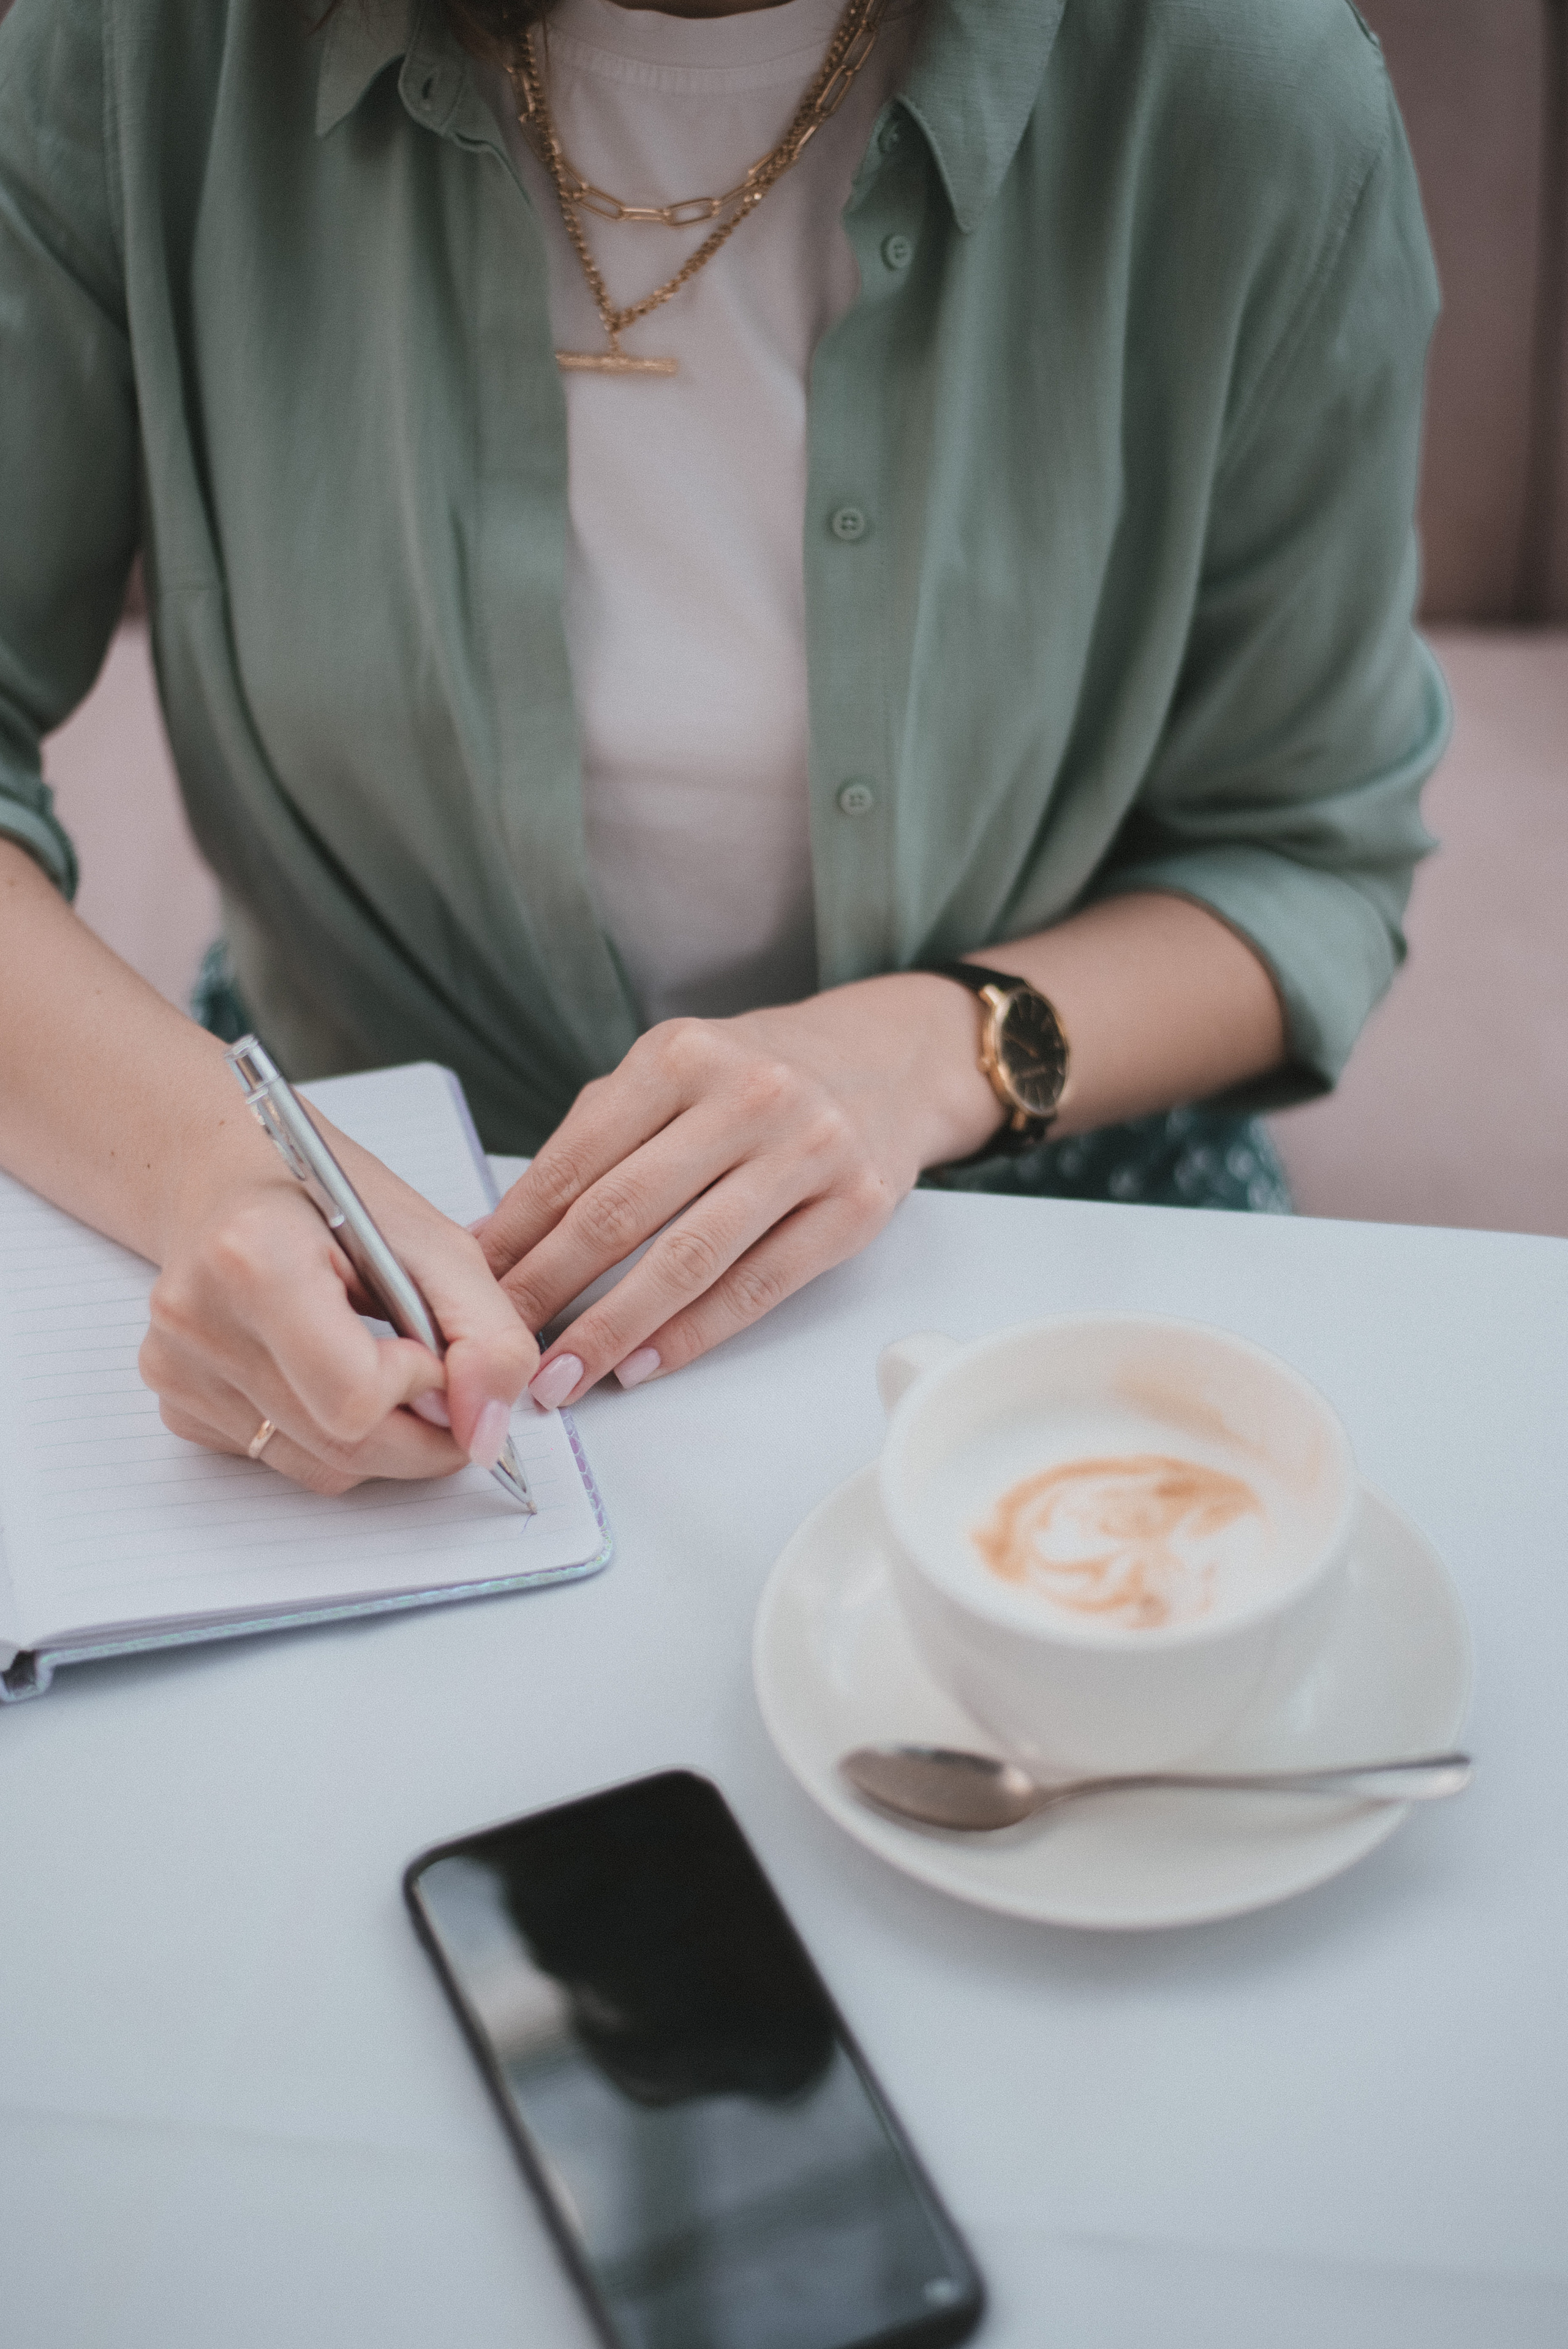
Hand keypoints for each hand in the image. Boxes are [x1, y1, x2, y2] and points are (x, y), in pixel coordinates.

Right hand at [140, 1119, 538, 1494]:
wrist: (228, 1178)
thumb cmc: (328, 1199)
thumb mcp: (434, 1242)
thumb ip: (485, 1335)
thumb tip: (486, 1434)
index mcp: (254, 1259)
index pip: (356, 1397)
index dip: (420, 1386)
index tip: (430, 1344)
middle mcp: (199, 1320)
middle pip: (343, 1447)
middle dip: (421, 1433)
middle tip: (445, 1386)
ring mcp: (176, 1370)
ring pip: (320, 1468)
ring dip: (381, 1438)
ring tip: (383, 1364)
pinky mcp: (176, 1403)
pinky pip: (282, 1461)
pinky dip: (328, 1434)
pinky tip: (325, 1372)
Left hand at [476, 974, 1002, 1407]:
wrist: (885, 1061)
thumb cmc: (753, 1079)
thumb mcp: (669, 1075)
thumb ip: (591, 1143)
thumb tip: (495, 1238)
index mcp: (680, 1055)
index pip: (576, 1160)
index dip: (515, 1234)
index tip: (472, 1288)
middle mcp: (747, 1094)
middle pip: (622, 1211)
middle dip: (549, 1289)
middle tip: (503, 1347)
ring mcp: (809, 1149)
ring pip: (688, 1258)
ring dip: (614, 1328)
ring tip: (563, 1375)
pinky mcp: (855, 1206)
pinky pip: (759, 1286)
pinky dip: (693, 1334)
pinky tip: (644, 1364)